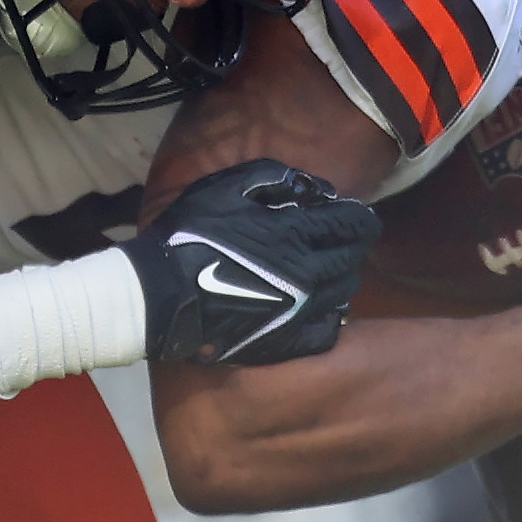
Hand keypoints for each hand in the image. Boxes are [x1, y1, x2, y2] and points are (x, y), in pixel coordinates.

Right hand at [128, 161, 375, 365]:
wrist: (161, 298)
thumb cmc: (189, 236)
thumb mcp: (224, 189)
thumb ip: (270, 178)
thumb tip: (307, 185)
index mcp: (294, 235)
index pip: (351, 223)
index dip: (361, 216)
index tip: (360, 214)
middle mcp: (306, 275)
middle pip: (353, 257)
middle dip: (357, 244)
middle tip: (349, 239)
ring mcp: (298, 312)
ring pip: (345, 293)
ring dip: (345, 276)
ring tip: (334, 269)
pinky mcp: (286, 343)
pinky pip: (327, 332)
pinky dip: (332, 316)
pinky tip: (322, 307)